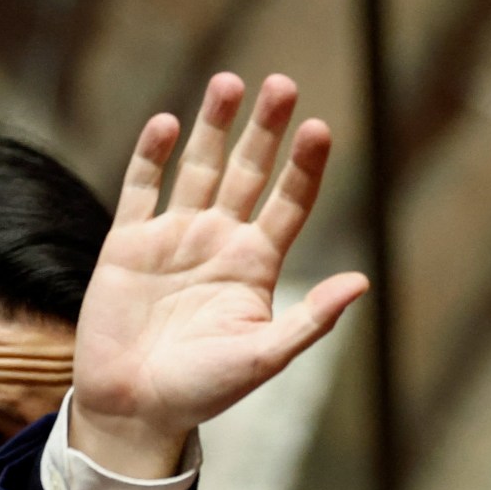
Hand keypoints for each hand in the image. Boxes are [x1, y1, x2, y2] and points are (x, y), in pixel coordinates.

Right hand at [71, 73, 369, 477]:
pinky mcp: (128, 242)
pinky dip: (153, 155)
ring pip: (198, 167)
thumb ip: (311, 318)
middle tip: (282, 85)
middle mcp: (219, 242)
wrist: (136, 407)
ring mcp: (174, 237)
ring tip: (230, 82)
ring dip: (212, 125)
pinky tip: (168, 122)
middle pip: (248, 172)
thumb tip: (362, 282)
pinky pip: (142, 187)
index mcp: (257, 266)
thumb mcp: (266, 355)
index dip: (305, 167)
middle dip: (265, 130)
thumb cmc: (205, 389)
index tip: (320, 129)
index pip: (289, 204)